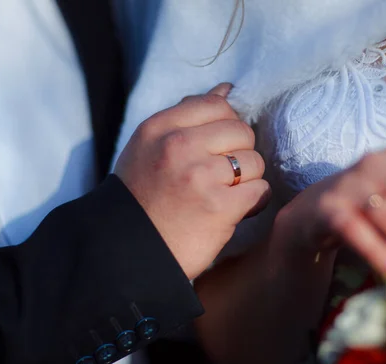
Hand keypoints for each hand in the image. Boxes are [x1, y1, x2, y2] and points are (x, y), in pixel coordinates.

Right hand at [115, 83, 270, 278]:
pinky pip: (259, 190)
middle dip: (240, 153)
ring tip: (227, 194)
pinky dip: (254, 201)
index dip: (228, 125)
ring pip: (254, 161)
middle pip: (241, 131)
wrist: (126, 251)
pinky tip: (237, 210)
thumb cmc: (142, 198)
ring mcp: (199, 176)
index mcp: (159, 128)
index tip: (220, 146)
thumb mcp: (149, 147)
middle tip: (223, 175)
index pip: (216, 104)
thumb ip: (186, 116)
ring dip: (247, 180)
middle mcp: (178, 146)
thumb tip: (226, 89)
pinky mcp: (219, 207)